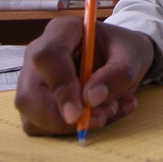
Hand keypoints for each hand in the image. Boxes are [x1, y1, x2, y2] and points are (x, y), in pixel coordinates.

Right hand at [15, 17, 154, 135]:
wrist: (123, 57)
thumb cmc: (124, 50)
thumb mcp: (133, 56)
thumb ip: (118, 74)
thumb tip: (91, 98)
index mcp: (62, 30)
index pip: (47, 56)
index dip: (60, 86)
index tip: (78, 113)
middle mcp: (39, 54)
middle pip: (29, 93)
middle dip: (60, 117)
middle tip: (99, 118)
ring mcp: (35, 79)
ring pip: (32, 115)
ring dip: (69, 126)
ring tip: (108, 111)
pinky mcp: (38, 101)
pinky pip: (43, 126)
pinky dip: (71, 131)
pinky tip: (100, 115)